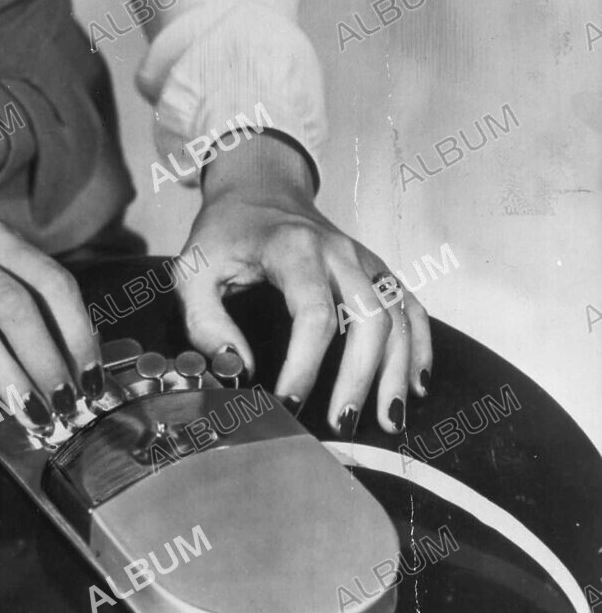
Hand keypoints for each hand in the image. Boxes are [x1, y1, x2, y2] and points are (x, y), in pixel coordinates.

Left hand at [175, 134, 431, 434]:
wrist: (259, 188)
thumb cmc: (225, 234)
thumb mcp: (192, 271)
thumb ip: (205, 324)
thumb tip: (239, 370)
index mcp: (294, 249)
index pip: (313, 315)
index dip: (304, 367)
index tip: (288, 406)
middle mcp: (340, 252)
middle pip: (369, 318)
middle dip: (359, 377)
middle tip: (342, 424)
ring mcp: (365, 260)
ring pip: (397, 316)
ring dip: (397, 372)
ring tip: (386, 421)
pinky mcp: (377, 269)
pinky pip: (411, 306)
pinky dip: (420, 347)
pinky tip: (415, 386)